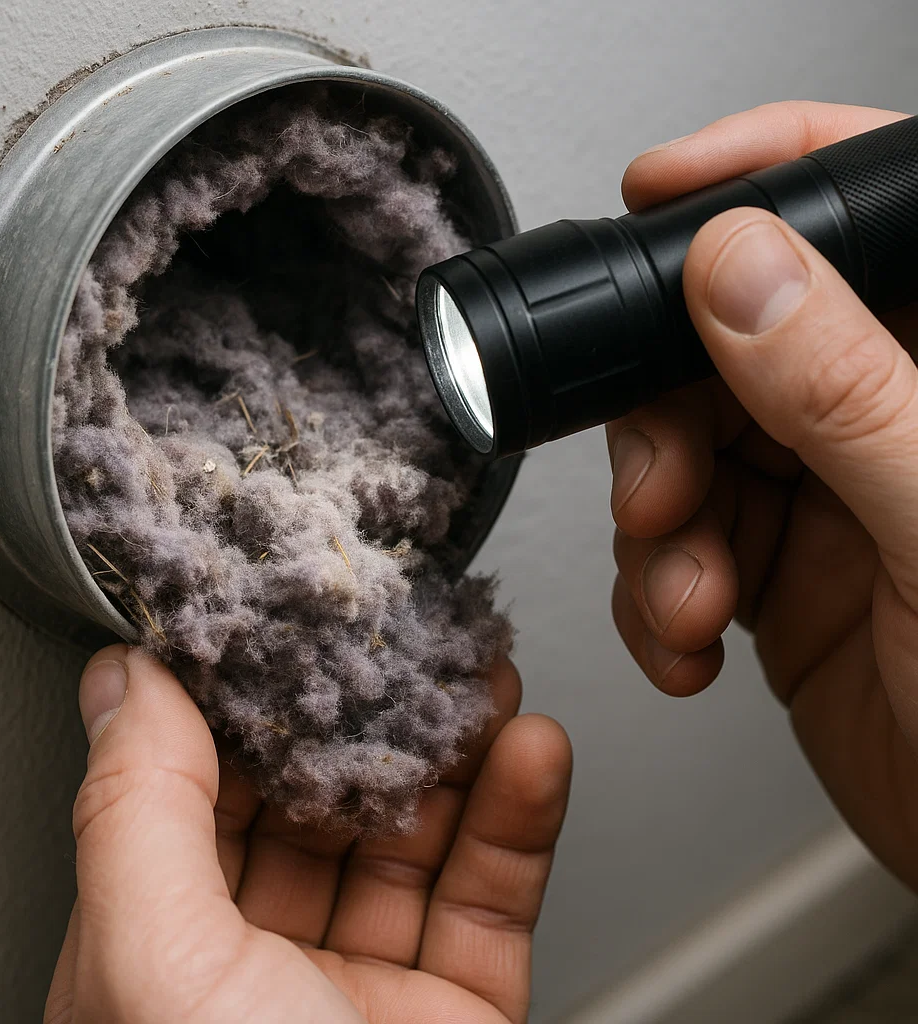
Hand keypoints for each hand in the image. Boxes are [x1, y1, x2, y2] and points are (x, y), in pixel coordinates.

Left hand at [44, 646, 570, 1023]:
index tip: (289, 623)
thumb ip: (133, 810)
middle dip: (368, 715)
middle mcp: (256, 972)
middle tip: (404, 637)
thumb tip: (122, 679)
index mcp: (159, 957)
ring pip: (415, 841)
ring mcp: (363, 995)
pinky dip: (520, 818)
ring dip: (456, 752)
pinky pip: (493, 897)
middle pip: (319, 805)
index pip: (199, 791)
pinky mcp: (460, 1018)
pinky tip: (530, 753)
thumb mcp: (155, 972)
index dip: (248, 701)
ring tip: (483, 673)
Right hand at [608, 100, 917, 887]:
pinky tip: (688, 640)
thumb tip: (739, 270)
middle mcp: (882, 416)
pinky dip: (653, 595)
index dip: (754, 182)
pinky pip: (672, 544)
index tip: (657, 192)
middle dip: (663, 421)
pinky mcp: (771, 570)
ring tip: (685, 596)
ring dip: (654, 531)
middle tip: (661, 490)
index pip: (860, 213)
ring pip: (681, 451)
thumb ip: (844, 394)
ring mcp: (822, 493)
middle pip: (723, 345)